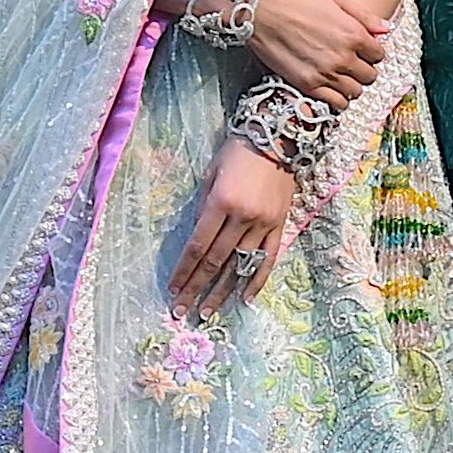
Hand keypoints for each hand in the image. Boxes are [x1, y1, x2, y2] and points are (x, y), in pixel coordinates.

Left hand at [168, 137, 292, 316]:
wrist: (278, 139)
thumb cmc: (237, 152)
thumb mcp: (210, 172)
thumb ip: (203, 206)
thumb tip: (196, 238)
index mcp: (221, 203)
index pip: (199, 245)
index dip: (185, 270)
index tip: (173, 289)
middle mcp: (243, 218)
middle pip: (216, 262)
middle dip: (197, 288)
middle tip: (183, 311)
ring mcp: (264, 225)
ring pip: (240, 266)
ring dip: (223, 292)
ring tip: (209, 312)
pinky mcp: (279, 227)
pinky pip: (267, 259)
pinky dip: (256, 281)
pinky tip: (244, 300)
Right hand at [246, 0, 387, 108]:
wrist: (256, 6)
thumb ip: (363, 15)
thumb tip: (385, 28)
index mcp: (353, 33)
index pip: (379, 55)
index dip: (371, 51)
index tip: (361, 49)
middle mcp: (343, 57)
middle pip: (369, 76)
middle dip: (362, 68)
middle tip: (349, 61)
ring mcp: (325, 73)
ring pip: (355, 92)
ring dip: (350, 84)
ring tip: (338, 74)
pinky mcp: (306, 84)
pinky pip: (335, 103)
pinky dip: (336, 98)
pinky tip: (328, 87)